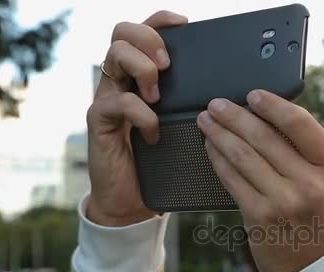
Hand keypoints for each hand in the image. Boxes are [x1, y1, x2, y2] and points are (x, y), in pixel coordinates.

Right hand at [85, 11, 187, 225]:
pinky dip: (142, 114)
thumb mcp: (178, 123)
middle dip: (147, 39)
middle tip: (167, 64)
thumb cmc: (159, 159)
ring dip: (143, 69)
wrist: (132, 198)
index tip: (184, 23)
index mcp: (139, 76)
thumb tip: (223, 89)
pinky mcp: (100, 121)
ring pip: (114, 57)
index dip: (159, 20)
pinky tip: (154, 132)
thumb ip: (187, 101)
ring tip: (157, 95)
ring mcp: (107, 98)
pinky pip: (118, 102)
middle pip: (121, 33)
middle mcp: (120, 81)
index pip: (141, 32)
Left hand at [197, 90, 323, 271]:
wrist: (314, 266)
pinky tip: (210, 148)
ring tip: (206, 121)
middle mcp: (312, 183)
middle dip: (234, 115)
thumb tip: (265, 114)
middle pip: (264, 136)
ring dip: (219, 133)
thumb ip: (306, 150)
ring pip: (243, 155)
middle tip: (216, 104)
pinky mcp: (259, 216)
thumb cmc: (319, 216)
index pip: (300, 123)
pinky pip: (231, 178)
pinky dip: (217, 159)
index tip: (252, 95)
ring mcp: (285, 201)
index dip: (272, 104)